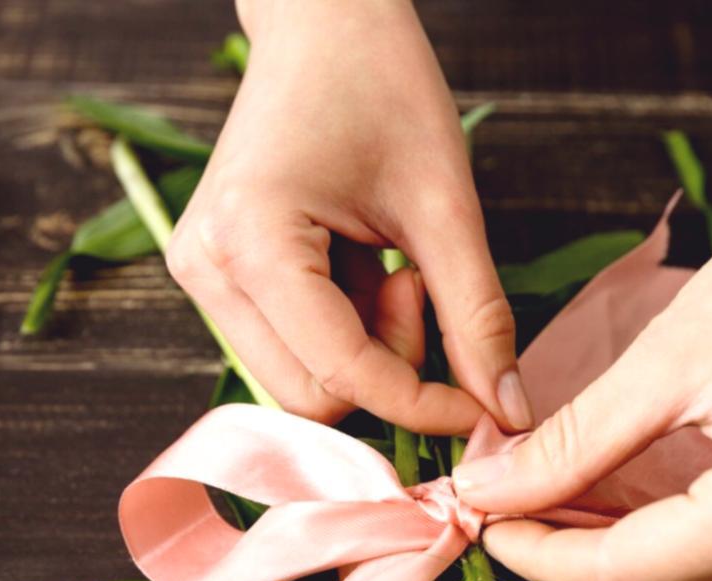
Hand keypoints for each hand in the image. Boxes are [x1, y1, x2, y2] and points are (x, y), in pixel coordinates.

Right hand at [167, 0, 530, 433]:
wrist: (325, 24)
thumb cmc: (382, 86)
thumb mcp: (446, 206)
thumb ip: (476, 315)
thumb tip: (508, 411)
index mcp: (253, 242)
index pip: (342, 376)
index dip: (422, 406)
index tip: (485, 407)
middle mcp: (207, 268)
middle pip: (312, 398)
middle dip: (388, 369)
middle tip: (419, 286)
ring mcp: (203, 273)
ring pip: (301, 381)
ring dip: (367, 352)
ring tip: (390, 267)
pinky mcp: (218, 275)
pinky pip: (293, 347)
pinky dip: (345, 331)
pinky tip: (363, 266)